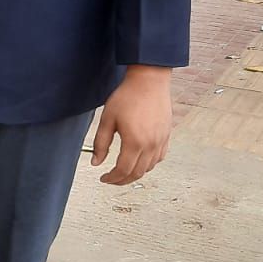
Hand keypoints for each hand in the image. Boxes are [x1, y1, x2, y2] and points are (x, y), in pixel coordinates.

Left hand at [91, 65, 173, 185]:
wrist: (149, 81)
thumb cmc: (127, 96)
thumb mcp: (107, 119)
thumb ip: (101, 143)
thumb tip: (95, 162)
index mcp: (134, 142)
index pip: (123, 170)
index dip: (112, 178)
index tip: (103, 178)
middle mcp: (150, 145)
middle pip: (137, 173)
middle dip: (122, 180)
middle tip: (111, 179)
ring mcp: (161, 141)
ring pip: (149, 168)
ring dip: (135, 173)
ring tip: (123, 171)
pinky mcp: (166, 136)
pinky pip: (159, 158)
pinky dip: (148, 164)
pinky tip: (139, 161)